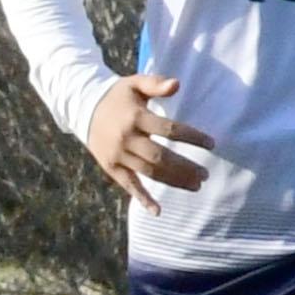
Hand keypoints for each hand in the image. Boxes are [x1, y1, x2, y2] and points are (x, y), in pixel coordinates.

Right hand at [83, 71, 214, 213]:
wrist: (83, 108)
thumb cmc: (118, 97)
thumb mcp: (134, 84)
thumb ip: (156, 84)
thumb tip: (177, 84)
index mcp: (135, 117)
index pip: (169, 129)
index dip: (192, 137)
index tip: (211, 144)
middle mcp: (126, 138)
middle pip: (160, 156)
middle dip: (185, 167)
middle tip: (205, 174)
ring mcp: (118, 155)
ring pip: (149, 172)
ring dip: (173, 181)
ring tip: (195, 186)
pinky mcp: (111, 167)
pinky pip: (128, 185)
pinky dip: (142, 199)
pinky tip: (158, 211)